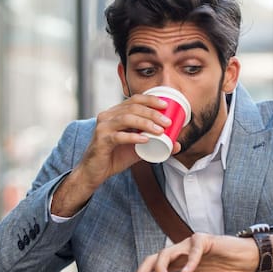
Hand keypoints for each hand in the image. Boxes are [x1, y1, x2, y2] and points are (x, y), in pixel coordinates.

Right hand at [51, 94, 179, 215]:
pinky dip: (133, 137)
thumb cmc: (115, 157)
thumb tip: (177, 145)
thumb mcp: (138, 149)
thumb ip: (154, 144)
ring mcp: (103, 127)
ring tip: (160, 131)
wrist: (94, 172)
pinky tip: (145, 140)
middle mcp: (108, 116)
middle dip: (152, 113)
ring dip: (145, 123)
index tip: (166, 106)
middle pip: (132, 107)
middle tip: (167, 122)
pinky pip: (119, 136)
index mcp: (116, 113)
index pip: (134, 99)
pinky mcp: (101, 140)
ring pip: (126, 118)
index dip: (150, 100)